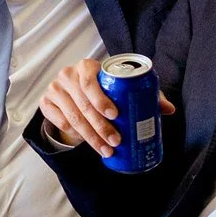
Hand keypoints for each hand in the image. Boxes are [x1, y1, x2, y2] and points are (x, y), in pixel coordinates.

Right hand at [40, 58, 174, 157]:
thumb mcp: (122, 88)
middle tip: (115, 142)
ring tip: (106, 149)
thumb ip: (145, 95)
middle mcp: (67, 75)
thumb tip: (169, 109)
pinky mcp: (46, 103)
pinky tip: (88, 144)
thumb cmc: (102, 88)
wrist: (73, 92)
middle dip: (101, 126)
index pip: (91, 81)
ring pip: (73, 117)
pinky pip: (60, 122)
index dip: (102, 99)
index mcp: (86, 66)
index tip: (116, 115)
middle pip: (83, 104)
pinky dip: (75, 135)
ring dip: (91, 137)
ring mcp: (54, 89)